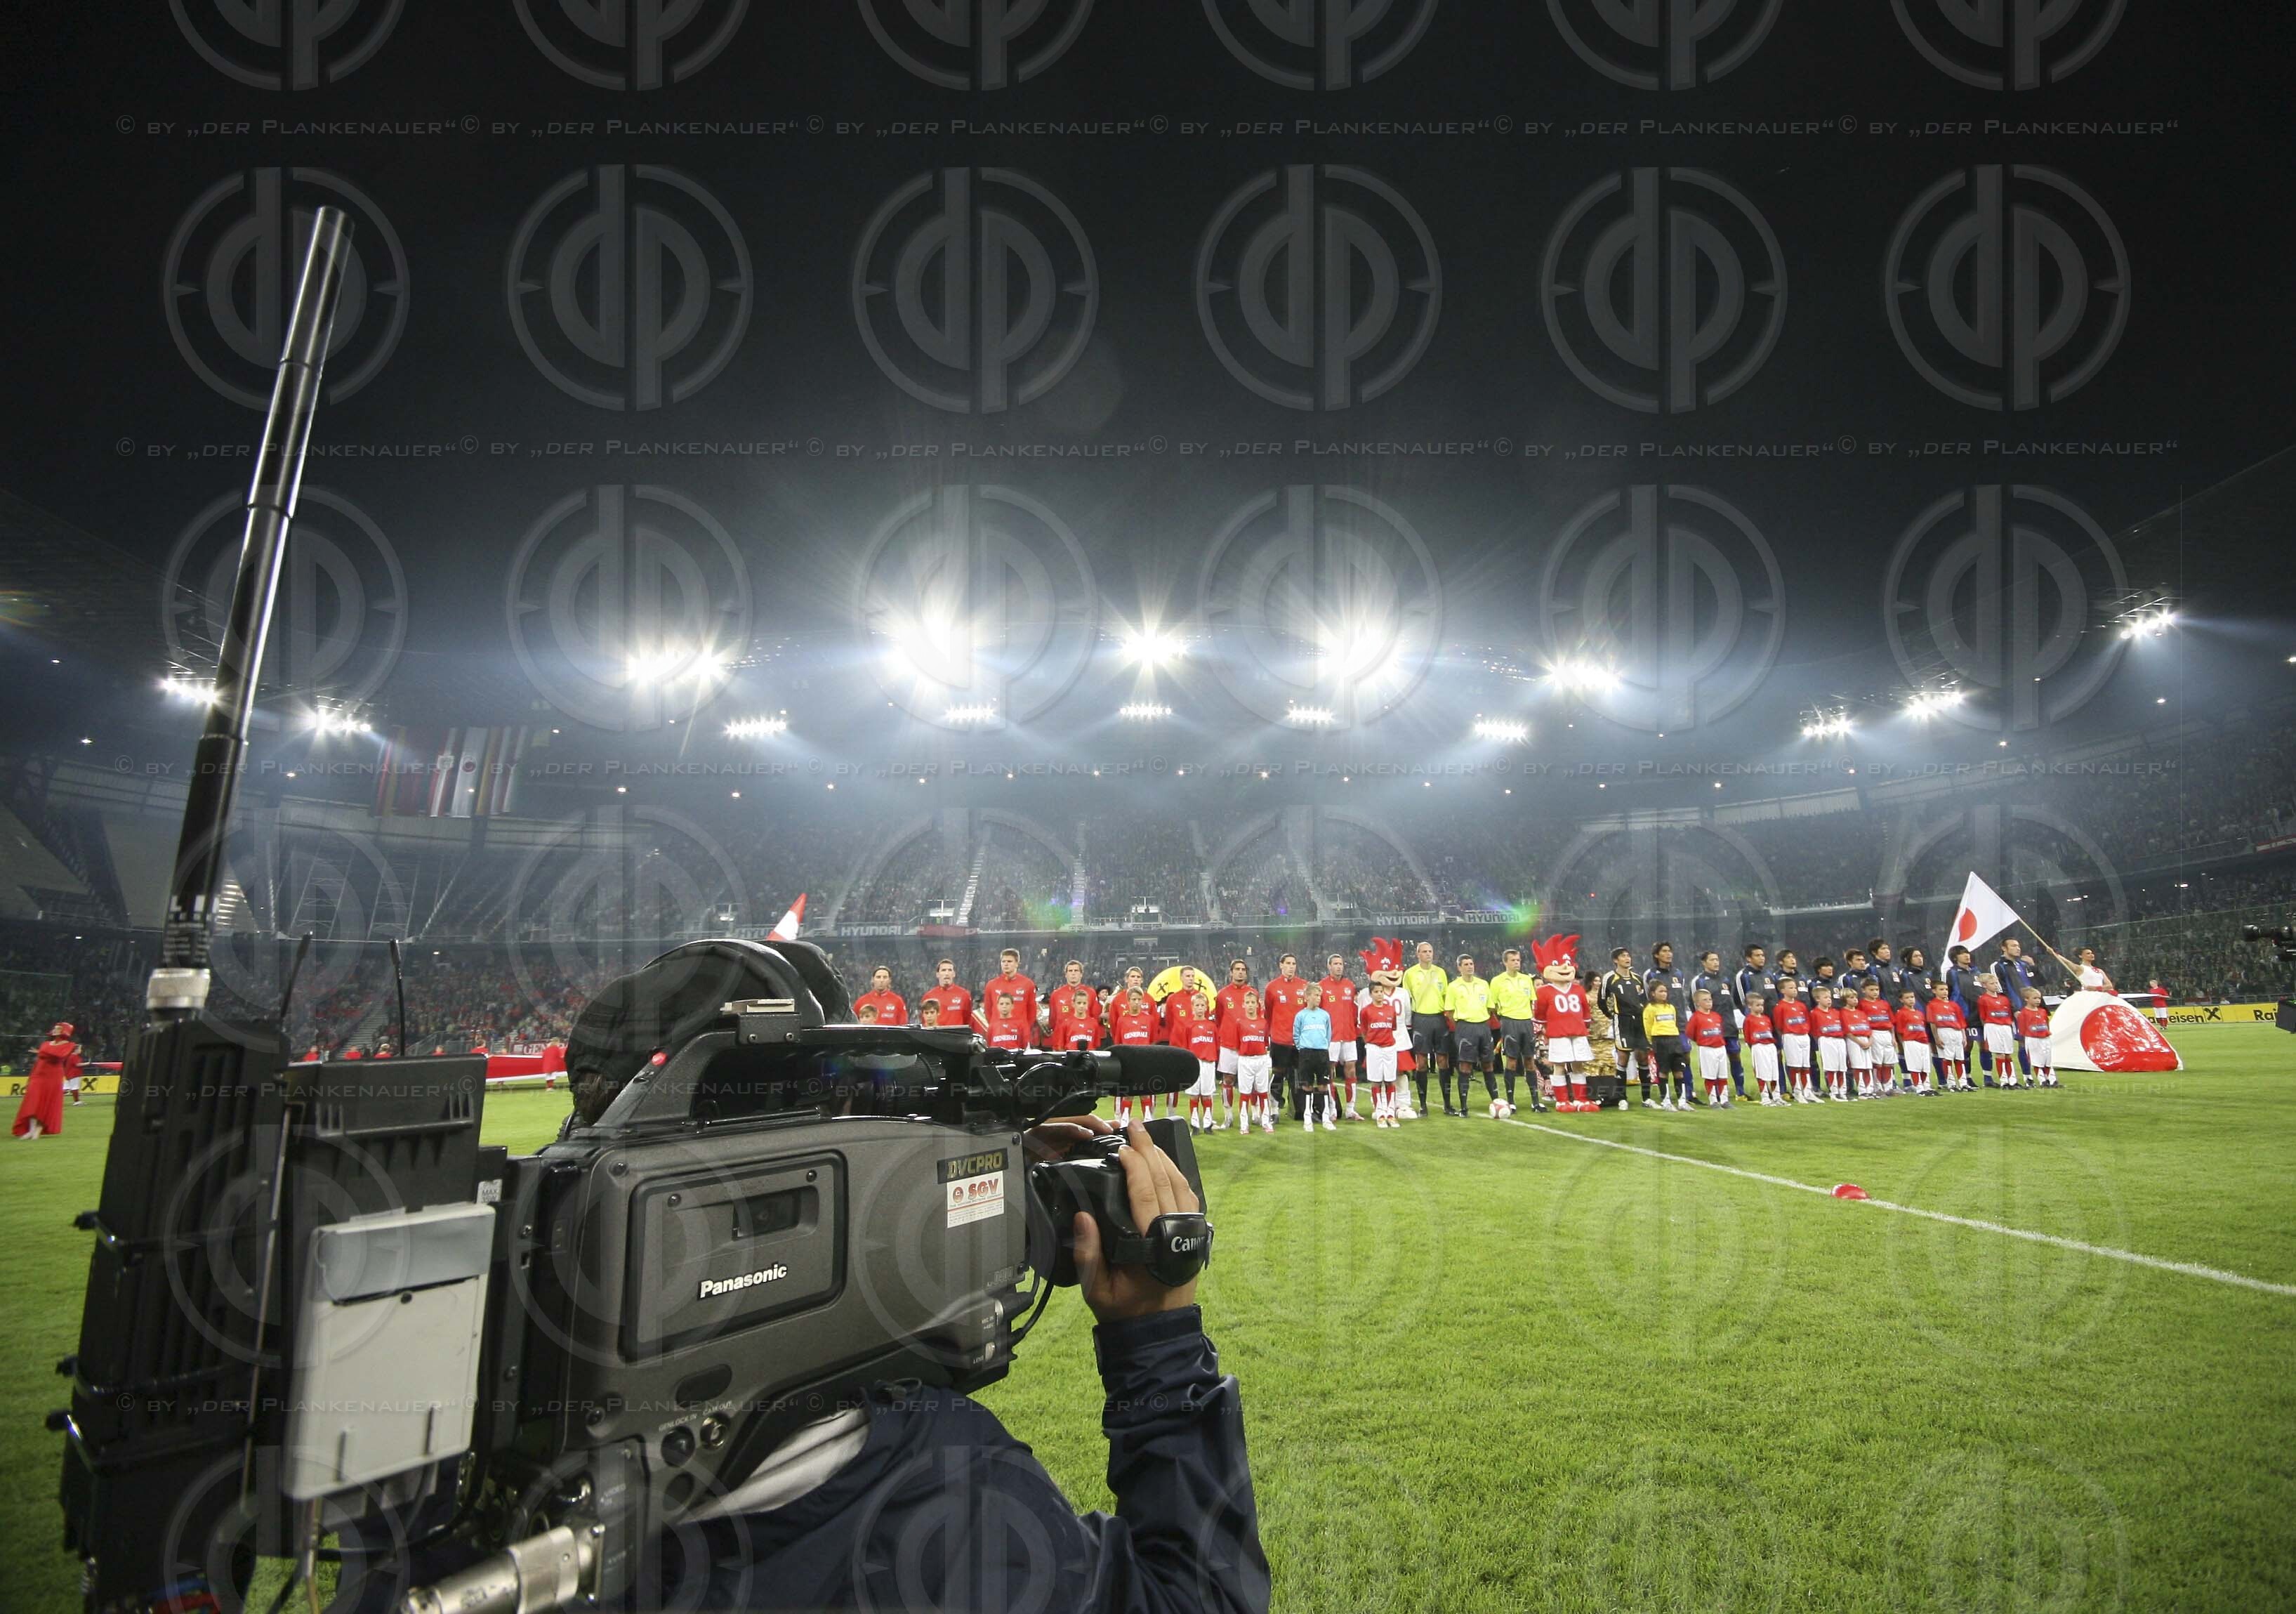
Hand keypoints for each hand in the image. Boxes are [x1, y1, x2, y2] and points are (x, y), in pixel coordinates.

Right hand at [1071, 1119, 1200, 1322]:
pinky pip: (1188, 1197)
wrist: (1158, 1332)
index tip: (1120, 1147)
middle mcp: (1175, 1234)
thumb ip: (1088, 1253)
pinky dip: (1176, 1175)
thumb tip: (1083, 1215)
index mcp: (1153, 1246)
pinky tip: (1164, 1165)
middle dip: (1149, 1150)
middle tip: (1134, 1126)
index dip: (1134, 1166)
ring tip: (1146, 1139)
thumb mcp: (1096, 1289)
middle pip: (1165, 1181)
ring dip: (1164, 1159)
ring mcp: (1189, 1233)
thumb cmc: (1124, 1311)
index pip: (1145, 1194)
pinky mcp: (1194, 1235)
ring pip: (1181, 1185)